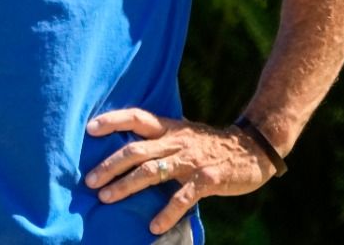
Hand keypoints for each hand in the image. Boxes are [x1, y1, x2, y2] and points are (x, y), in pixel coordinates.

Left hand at [84, 108, 278, 235]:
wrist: (254, 148)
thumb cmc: (212, 145)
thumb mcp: (184, 134)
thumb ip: (159, 141)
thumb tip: (127, 152)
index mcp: (169, 128)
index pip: (135, 117)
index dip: (112, 120)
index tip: (89, 128)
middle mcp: (176, 141)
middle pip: (136, 150)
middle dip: (110, 165)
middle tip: (89, 180)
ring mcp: (191, 160)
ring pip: (152, 171)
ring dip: (126, 186)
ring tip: (107, 198)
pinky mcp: (208, 179)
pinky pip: (183, 198)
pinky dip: (167, 213)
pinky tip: (153, 226)